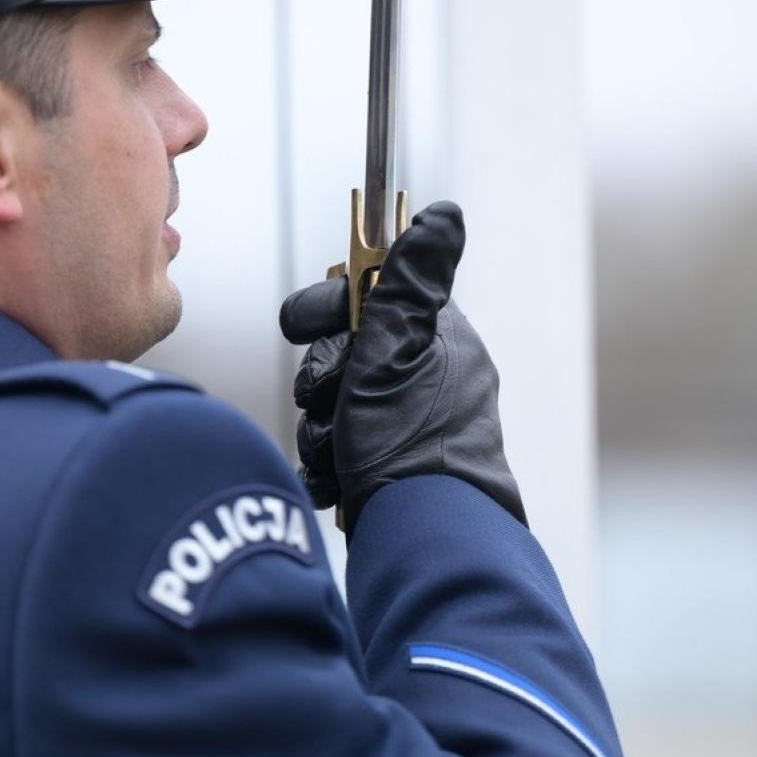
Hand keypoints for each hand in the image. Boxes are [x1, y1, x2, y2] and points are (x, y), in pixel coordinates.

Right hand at [279, 201, 525, 537]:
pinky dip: (330, 467)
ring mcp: (410, 428)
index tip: (310, 330)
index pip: (365, 299)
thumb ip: (410, 281)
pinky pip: (339, 452)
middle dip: (320, 385)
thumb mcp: (401, 349)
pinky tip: (341, 483)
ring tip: (342, 455)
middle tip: (333, 404)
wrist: (424, 543)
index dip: (326, 313)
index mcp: (438, 343)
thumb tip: (446, 213)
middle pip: (340, 358)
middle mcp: (427, 381)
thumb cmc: (412, 444)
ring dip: (322, 431)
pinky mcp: (392, 471)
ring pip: (332, 408)